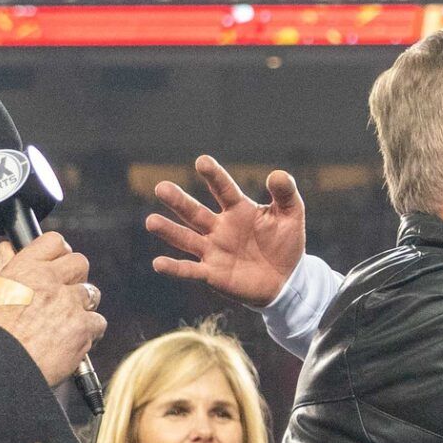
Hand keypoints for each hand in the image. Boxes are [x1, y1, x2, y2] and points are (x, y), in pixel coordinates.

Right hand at [0, 233, 104, 386]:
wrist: (0, 365)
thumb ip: (5, 268)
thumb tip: (7, 249)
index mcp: (26, 268)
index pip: (54, 241)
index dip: (58, 252)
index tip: (57, 264)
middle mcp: (50, 281)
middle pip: (80, 262)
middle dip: (75, 277)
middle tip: (64, 294)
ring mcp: (69, 303)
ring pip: (92, 293)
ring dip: (83, 305)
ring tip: (66, 321)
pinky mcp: (83, 326)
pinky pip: (98, 322)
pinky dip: (89, 332)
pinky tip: (72, 340)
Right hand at [147, 155, 306, 304]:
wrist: (286, 280)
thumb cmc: (285, 244)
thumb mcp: (291, 216)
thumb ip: (286, 194)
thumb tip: (277, 174)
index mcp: (237, 209)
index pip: (223, 189)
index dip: (214, 176)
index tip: (202, 161)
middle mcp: (219, 227)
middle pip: (195, 212)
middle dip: (179, 201)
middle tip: (161, 188)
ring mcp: (213, 250)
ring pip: (187, 239)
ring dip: (169, 231)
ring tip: (151, 222)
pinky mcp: (212, 274)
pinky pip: (190, 270)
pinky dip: (175, 268)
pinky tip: (158, 263)